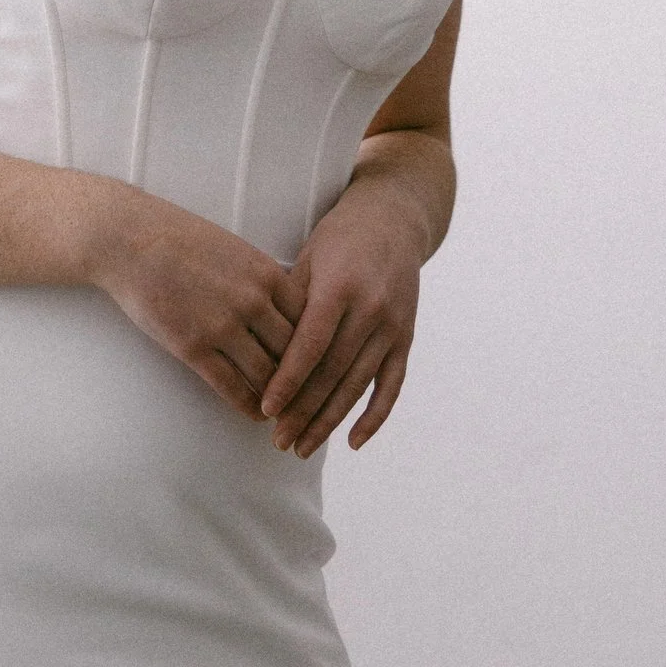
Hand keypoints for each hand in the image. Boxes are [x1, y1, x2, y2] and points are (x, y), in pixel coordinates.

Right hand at [94, 197, 306, 419]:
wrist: (129, 239)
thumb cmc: (180, 239)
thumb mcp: (235, 249)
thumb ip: (262, 279)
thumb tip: (283, 307)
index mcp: (267, 274)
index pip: (310, 321)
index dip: (318, 347)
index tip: (321, 364)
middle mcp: (252, 302)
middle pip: (295, 352)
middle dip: (305, 379)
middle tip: (312, 398)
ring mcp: (222, 326)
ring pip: (267, 376)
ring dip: (279, 399)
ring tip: (286, 414)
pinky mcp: (192, 346)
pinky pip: (231, 387)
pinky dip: (248, 406)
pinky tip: (255, 415)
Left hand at [260, 184, 426, 457]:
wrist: (393, 219)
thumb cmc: (337, 237)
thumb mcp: (308, 258)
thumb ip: (289, 302)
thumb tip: (259, 350)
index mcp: (340, 288)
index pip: (310, 346)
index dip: (288, 381)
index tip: (266, 409)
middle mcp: (371, 310)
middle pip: (333, 373)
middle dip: (304, 412)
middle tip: (278, 441)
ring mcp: (392, 327)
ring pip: (358, 385)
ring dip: (330, 421)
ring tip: (302, 447)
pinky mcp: (406, 338)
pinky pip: (391, 385)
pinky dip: (374, 416)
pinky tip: (353, 441)